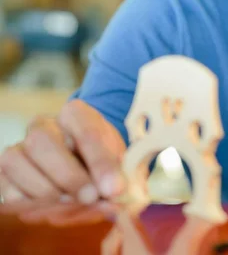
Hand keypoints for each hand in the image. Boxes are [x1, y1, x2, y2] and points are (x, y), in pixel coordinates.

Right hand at [0, 100, 125, 204]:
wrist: (87, 170)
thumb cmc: (104, 163)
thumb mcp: (120, 162)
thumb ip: (117, 174)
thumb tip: (113, 193)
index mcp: (76, 114)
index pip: (86, 130)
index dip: (100, 161)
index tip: (115, 188)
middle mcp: (42, 126)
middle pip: (42, 142)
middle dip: (68, 176)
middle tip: (91, 198)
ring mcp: (19, 148)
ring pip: (16, 163)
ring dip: (47, 191)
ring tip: (73, 205)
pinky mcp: (5, 174)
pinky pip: (7, 188)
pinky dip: (29, 204)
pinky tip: (53, 210)